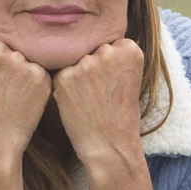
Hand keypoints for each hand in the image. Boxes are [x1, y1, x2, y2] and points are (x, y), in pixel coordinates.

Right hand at [0, 33, 51, 166]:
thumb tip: (13, 28)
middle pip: (14, 46)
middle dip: (12, 64)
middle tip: (2, 89)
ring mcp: (18, 60)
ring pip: (29, 57)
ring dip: (27, 73)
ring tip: (13, 96)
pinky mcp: (39, 74)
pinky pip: (43, 72)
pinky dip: (39, 85)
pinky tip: (26, 99)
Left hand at [52, 38, 143, 167]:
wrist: (110, 145)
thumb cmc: (122, 115)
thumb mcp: (129, 79)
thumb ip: (116, 58)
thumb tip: (97, 44)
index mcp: (129, 49)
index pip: (110, 44)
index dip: (108, 65)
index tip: (113, 82)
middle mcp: (108, 51)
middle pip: (91, 50)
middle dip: (92, 67)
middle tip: (99, 93)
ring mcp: (85, 63)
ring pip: (75, 62)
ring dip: (77, 76)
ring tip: (89, 100)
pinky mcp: (65, 76)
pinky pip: (61, 74)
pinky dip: (65, 88)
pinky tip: (77, 103)